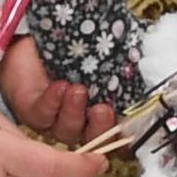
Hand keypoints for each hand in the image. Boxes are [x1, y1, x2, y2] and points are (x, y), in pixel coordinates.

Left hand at [0, 35, 118, 147]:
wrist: (36, 36)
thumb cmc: (78, 46)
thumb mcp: (105, 55)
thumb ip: (123, 69)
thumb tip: (143, 76)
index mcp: (103, 113)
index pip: (117, 134)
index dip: (123, 135)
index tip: (128, 124)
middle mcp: (81, 122)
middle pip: (93, 140)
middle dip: (100, 129)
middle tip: (102, 111)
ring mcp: (56, 121)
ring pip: (67, 132)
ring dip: (73, 113)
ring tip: (77, 90)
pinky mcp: (32, 112)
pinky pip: (43, 117)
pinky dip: (53, 103)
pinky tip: (59, 87)